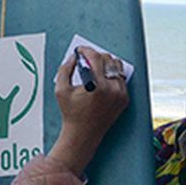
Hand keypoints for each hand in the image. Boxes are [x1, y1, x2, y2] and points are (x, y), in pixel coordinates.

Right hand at [49, 46, 129, 175]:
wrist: (83, 134)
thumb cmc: (71, 114)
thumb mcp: (61, 90)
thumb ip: (65, 69)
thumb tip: (75, 56)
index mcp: (96, 86)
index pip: (95, 57)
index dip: (86, 50)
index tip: (81, 50)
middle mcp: (111, 89)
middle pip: (108, 59)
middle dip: (95, 56)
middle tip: (86, 60)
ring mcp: (120, 94)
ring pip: (117, 67)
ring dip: (106, 64)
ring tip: (95, 69)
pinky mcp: (124, 99)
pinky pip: (121, 79)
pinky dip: (112, 76)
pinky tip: (102, 80)